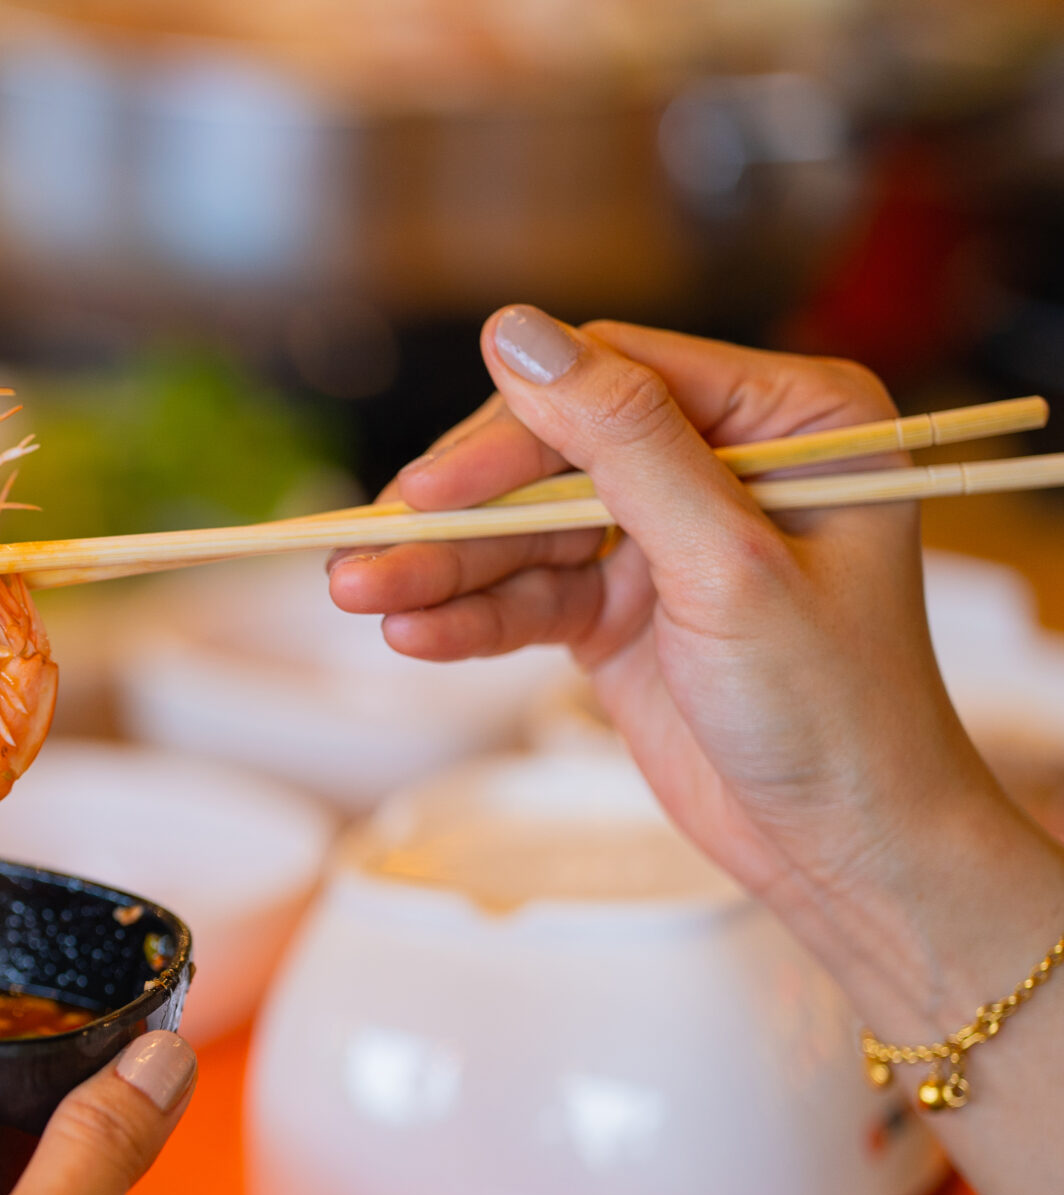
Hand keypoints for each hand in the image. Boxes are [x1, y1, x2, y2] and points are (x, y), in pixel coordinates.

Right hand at [327, 307, 1063, 1042]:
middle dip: (460, 513)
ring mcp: (669, 537)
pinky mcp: (624, 608)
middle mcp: (727, 461)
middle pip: (552, 452)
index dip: (512, 433)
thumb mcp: (727, 568)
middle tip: (365, 558)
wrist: (847, 850)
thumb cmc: (836, 712)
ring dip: (442, 568)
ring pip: (525, 527)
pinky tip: (411, 632)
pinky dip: (469, 615)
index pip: (617, 382)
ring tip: (358, 598)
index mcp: (791, 419)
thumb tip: (520, 334)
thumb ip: (626, 446)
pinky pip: (528, 593)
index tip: (427, 491)